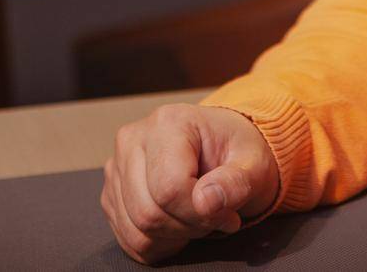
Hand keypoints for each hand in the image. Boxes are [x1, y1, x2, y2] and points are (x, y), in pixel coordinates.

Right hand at [101, 103, 278, 264]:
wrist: (224, 149)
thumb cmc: (237, 153)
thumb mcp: (254, 164)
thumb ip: (236, 182)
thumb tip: (205, 202)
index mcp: (168, 123)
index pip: (169, 188)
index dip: (200, 214)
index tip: (227, 213)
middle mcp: (133, 140)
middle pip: (148, 212)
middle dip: (189, 227)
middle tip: (215, 217)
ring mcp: (117, 167)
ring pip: (136, 229)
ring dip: (174, 237)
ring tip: (198, 218)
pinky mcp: (112, 192)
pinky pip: (128, 238)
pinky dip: (158, 243)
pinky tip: (179, 225)